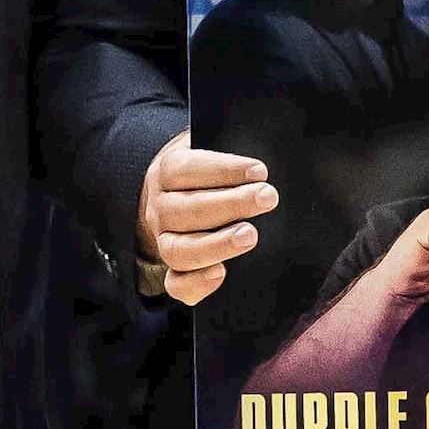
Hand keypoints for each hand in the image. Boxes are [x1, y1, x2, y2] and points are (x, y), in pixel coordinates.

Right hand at [141, 133, 277, 302]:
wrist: (174, 195)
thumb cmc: (207, 171)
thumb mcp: (209, 146)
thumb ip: (227, 144)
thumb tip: (260, 160)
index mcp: (168, 171)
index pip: (186, 169)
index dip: (222, 170)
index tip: (259, 170)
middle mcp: (160, 207)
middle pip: (186, 210)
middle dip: (230, 204)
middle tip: (268, 198)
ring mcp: (164, 240)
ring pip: (179, 249)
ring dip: (217, 244)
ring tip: (251, 235)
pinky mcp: (173, 269)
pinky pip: (176, 284)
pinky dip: (196, 284)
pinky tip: (222, 273)